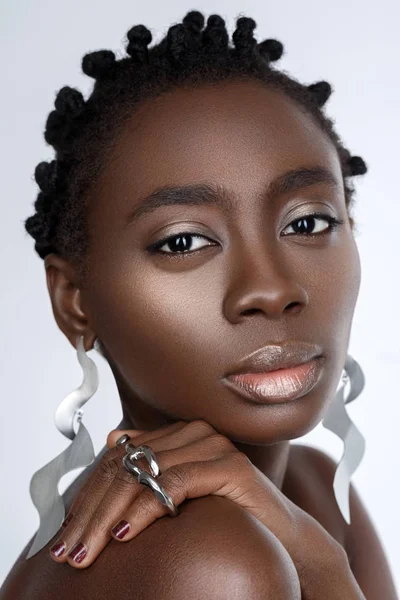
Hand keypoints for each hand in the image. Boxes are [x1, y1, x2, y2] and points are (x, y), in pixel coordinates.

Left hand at [49, 419, 344, 577]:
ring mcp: (213, 445)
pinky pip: (175, 484)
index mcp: (179, 434)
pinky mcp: (230, 465)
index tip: (64, 534)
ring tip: (88, 550)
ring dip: (110, 515)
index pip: (118, 459)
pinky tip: (126, 533)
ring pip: (145, 475)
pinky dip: (146, 509)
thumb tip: (113, 438)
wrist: (282, 538)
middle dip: (92, 510)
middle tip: (68, 550)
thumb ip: (150, 468)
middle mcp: (194, 432)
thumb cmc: (228, 517)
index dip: (87, 496)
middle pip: (126, 466)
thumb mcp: (179, 496)